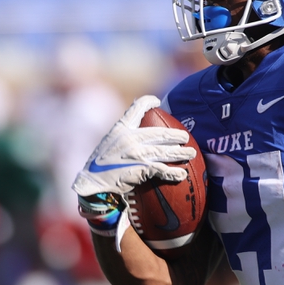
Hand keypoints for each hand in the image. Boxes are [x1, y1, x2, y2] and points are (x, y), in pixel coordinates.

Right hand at [71, 95, 195, 197]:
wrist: (91, 183)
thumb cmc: (99, 166)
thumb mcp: (108, 144)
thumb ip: (121, 137)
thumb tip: (135, 136)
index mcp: (120, 129)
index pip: (136, 108)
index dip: (148, 102)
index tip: (157, 101)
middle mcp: (130, 138)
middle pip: (160, 132)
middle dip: (176, 135)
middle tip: (186, 138)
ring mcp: (136, 153)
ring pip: (166, 151)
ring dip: (181, 153)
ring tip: (191, 154)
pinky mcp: (141, 168)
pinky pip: (163, 169)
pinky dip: (174, 173)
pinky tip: (181, 174)